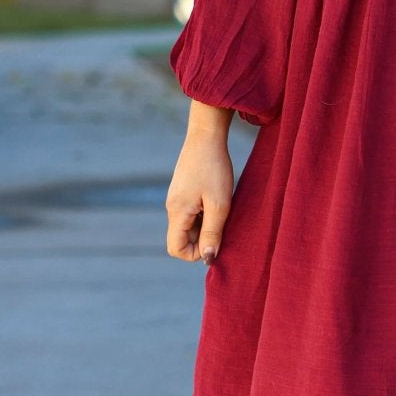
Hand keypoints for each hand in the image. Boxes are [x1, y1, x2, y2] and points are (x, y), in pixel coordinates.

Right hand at [165, 128, 233, 263]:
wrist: (206, 136)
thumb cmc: (215, 168)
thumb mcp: (219, 204)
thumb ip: (212, 233)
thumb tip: (207, 259)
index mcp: (177, 212)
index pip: (175, 249)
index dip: (194, 254)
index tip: (216, 241)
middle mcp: (172, 207)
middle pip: (182, 238)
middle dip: (202, 239)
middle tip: (223, 224)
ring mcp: (176, 198)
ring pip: (187, 225)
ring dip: (205, 226)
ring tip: (222, 209)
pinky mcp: (182, 191)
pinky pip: (190, 213)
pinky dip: (204, 214)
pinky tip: (217, 200)